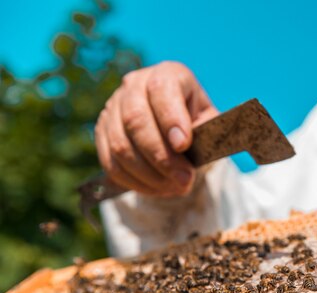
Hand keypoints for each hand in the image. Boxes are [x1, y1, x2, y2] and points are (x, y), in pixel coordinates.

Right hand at [95, 61, 218, 196]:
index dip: (171, 118)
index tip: (183, 145)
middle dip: (161, 156)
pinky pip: (111, 163)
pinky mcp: (102, 132)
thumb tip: (194, 148)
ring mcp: (113, 107)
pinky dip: (135, 182)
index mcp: (167, 74)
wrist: (177, 127)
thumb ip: (206, 132)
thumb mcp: (210, 122)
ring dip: (149, 175)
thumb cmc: (197, 123)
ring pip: (121, 146)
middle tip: (184, 179)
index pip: (162, 90)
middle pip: (136, 120)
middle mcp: (135, 85)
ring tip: (175, 187)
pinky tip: (158, 188)